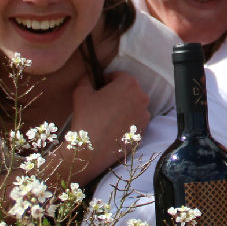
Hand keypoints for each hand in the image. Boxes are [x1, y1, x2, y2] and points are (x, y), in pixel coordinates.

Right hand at [54, 71, 149, 187]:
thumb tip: (89, 76)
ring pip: (133, 105)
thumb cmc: (87, 118)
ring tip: (107, 116)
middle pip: (128, 90)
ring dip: (123, 106)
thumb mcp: (81, 93)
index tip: (99, 88)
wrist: (93, 150)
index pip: (119, 76)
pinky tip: (113, 126)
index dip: (107, 80)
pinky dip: (126, 120)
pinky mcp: (144, 129)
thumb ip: (87, 79)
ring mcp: (145, 114)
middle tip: (102, 102)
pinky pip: (135, 119)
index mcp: (129, 84)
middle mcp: (142, 97)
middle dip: (117, 93)